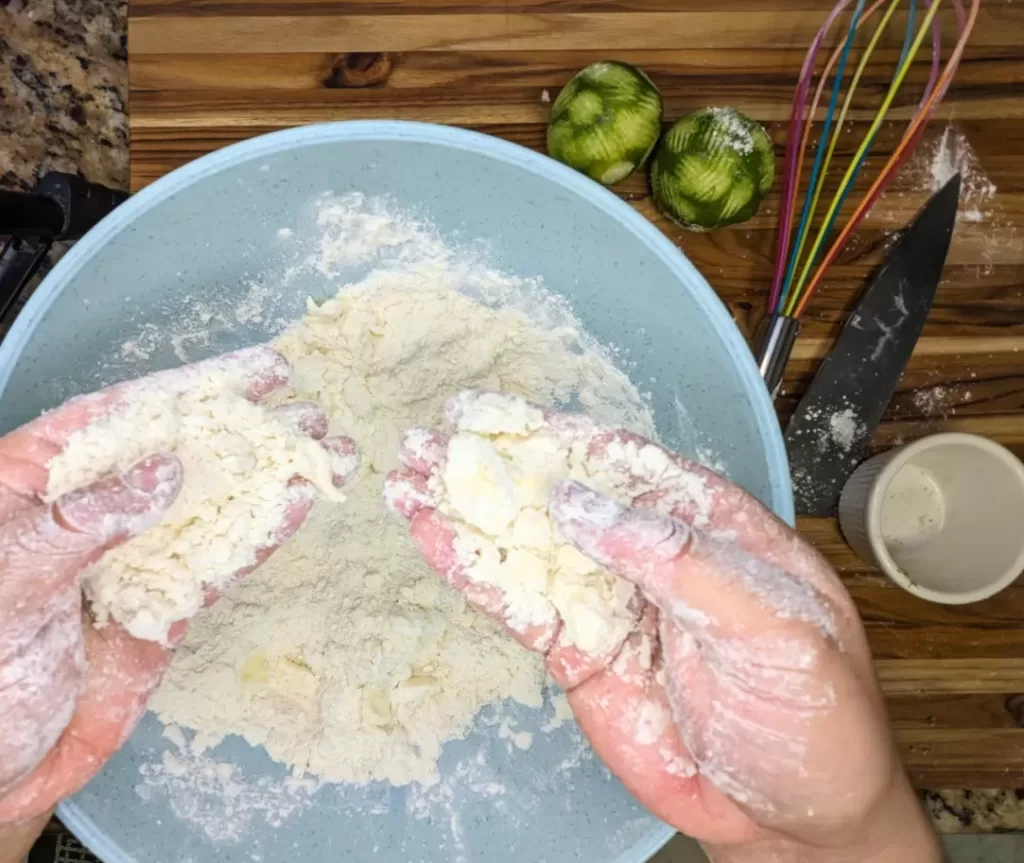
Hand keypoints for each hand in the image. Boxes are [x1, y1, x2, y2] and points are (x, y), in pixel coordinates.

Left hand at [0, 347, 357, 827]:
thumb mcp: (6, 584)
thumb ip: (79, 524)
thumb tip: (165, 470)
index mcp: (41, 483)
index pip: (124, 416)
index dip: (197, 387)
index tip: (264, 371)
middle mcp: (96, 510)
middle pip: (182, 453)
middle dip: (251, 430)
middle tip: (314, 414)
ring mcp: (136, 559)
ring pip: (212, 507)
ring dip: (272, 480)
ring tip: (333, 454)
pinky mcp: (164, 609)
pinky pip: (217, 566)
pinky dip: (259, 539)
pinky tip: (299, 508)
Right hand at [384, 391, 938, 862]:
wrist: (792, 818)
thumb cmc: (812, 715)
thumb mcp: (772, 627)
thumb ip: (682, 561)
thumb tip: (583, 504)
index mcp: (709, 525)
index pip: (627, 464)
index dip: (563, 437)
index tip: (502, 415)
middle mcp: (649, 553)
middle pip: (563, 494)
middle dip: (497, 461)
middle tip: (432, 432)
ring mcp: (609, 601)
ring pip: (528, 543)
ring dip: (467, 508)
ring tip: (406, 474)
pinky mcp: (578, 651)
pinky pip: (518, 603)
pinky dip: (471, 569)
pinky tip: (429, 536)